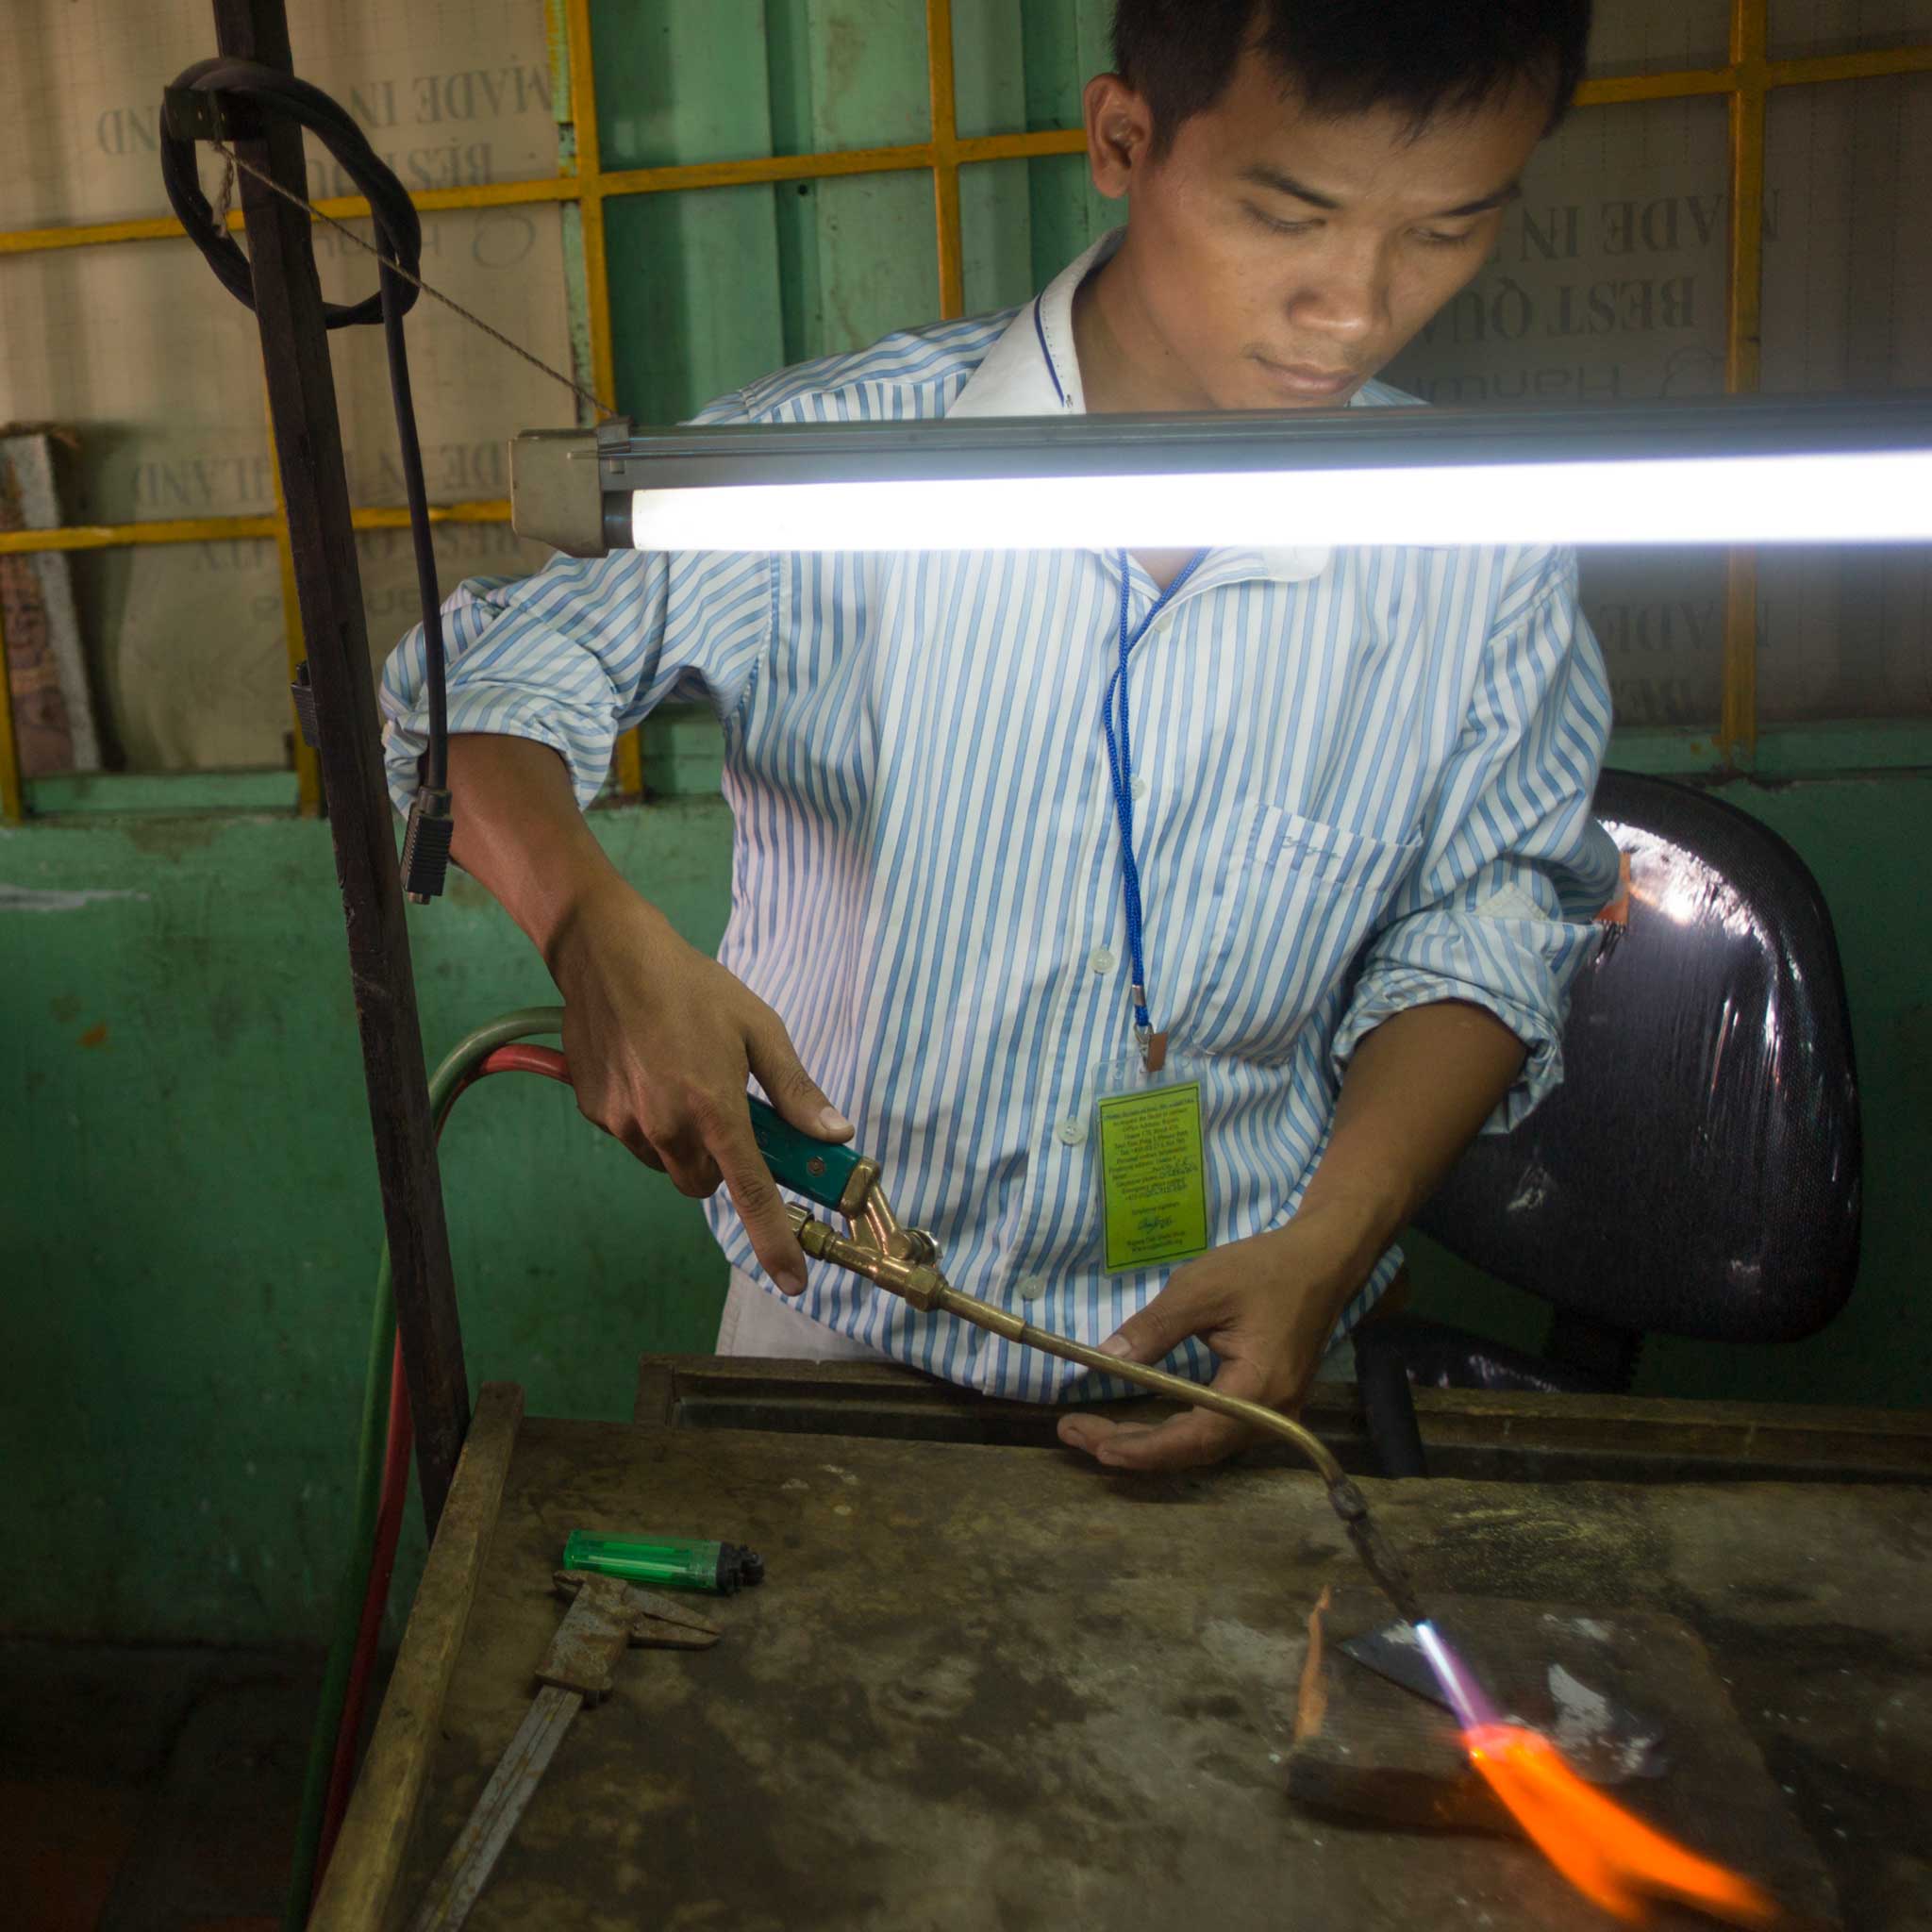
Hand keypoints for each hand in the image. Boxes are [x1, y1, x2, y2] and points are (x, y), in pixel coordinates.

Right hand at [546, 876, 850, 1291]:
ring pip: (667, 1163)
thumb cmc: (693, 986)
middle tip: (726, 1114)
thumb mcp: (759, 1028)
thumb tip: (834, 1133)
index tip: (794, 1279)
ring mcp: (624, 1123)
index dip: (775, 1241)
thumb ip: (796, 1090)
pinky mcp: (594, 1113)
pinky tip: (648, 1069)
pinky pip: (633, 1137)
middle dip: (721, 1163)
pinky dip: (648, 1120)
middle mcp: (666, 1126)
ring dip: (683, 1141)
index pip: (752, 1193)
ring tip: (682, 1077)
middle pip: (704, 1183)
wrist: (606, 954)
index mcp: (715, 1108)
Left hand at [1055, 1202, 1376, 1472]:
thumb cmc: (1265, 1269)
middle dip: (1131, 1446)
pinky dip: (1171, 1432)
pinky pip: (1212, 1431)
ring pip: (1201, 1446)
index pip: (1193, 1437)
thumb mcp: (1201, 1288)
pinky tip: (1137, 1425)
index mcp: (1258, 1389)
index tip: (1094, 1444)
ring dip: (1147, 1442)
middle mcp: (1270, 1415)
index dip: (1142, 1448)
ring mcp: (1271, 1414)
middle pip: (1193, 1450)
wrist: (1323, 1260)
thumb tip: (1105, 1357)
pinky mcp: (1265, 1404)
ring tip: (1093, 1432)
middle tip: (1074, 1433)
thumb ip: (1155, 1327)